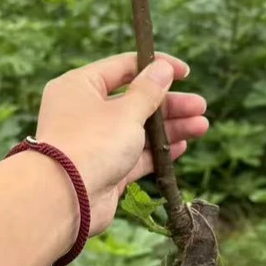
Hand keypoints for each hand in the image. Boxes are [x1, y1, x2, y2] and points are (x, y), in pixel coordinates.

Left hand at [33, 52, 208, 235]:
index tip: (185, 73)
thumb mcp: (126, 111)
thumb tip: (161, 68)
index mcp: (80, 86)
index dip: (155, 67)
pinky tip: (183, 145)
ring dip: (169, 127)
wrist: (64, 199)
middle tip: (200, 106)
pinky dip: (157, 150)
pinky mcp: (104, 169)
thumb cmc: (92, 144)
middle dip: (169, 103)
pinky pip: (135, 155)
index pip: (123, 67)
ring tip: (201, 125)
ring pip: (137, 128)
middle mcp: (84, 111)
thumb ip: (148, 91)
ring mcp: (94, 142)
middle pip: (133, 100)